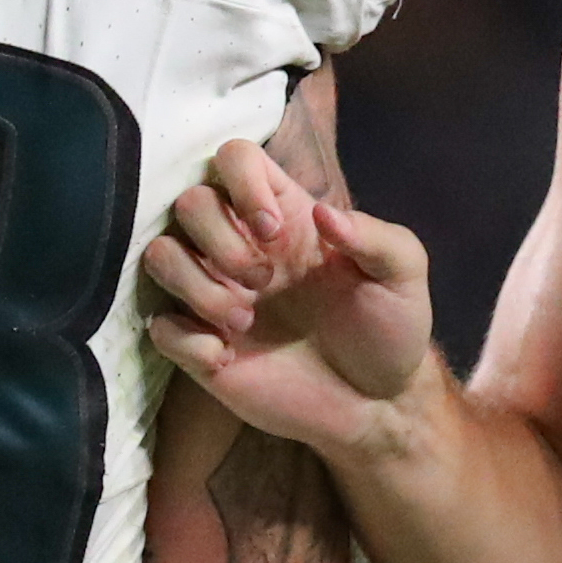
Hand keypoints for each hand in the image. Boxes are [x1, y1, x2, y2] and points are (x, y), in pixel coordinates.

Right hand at [143, 137, 438, 455]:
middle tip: (264, 281)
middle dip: (220, 240)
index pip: (233, 158)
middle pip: (187, 201)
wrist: (377, 404)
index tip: (273, 232)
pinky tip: (225, 358)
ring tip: (245, 322)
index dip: (242, 182)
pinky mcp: (201, 347)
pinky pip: (158, 325)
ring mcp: (215, 295)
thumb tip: (323, 214)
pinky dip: (186, 340)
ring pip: (158, 255)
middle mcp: (240, 246)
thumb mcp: (404, 274)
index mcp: (284, 216)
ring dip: (196, 286)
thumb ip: (374, 236)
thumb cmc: (389, 328)